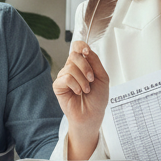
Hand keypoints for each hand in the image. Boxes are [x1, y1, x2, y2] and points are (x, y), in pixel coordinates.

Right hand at [53, 41, 108, 159]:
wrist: (92, 115)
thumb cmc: (98, 98)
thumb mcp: (102, 77)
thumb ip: (95, 61)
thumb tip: (86, 49)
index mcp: (83, 64)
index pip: (77, 47)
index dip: (81, 46)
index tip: (87, 52)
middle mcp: (72, 68)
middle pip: (74, 55)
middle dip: (85, 67)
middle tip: (91, 79)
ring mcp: (64, 76)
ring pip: (70, 67)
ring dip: (82, 79)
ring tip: (86, 90)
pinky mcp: (58, 86)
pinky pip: (65, 78)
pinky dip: (75, 85)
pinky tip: (78, 93)